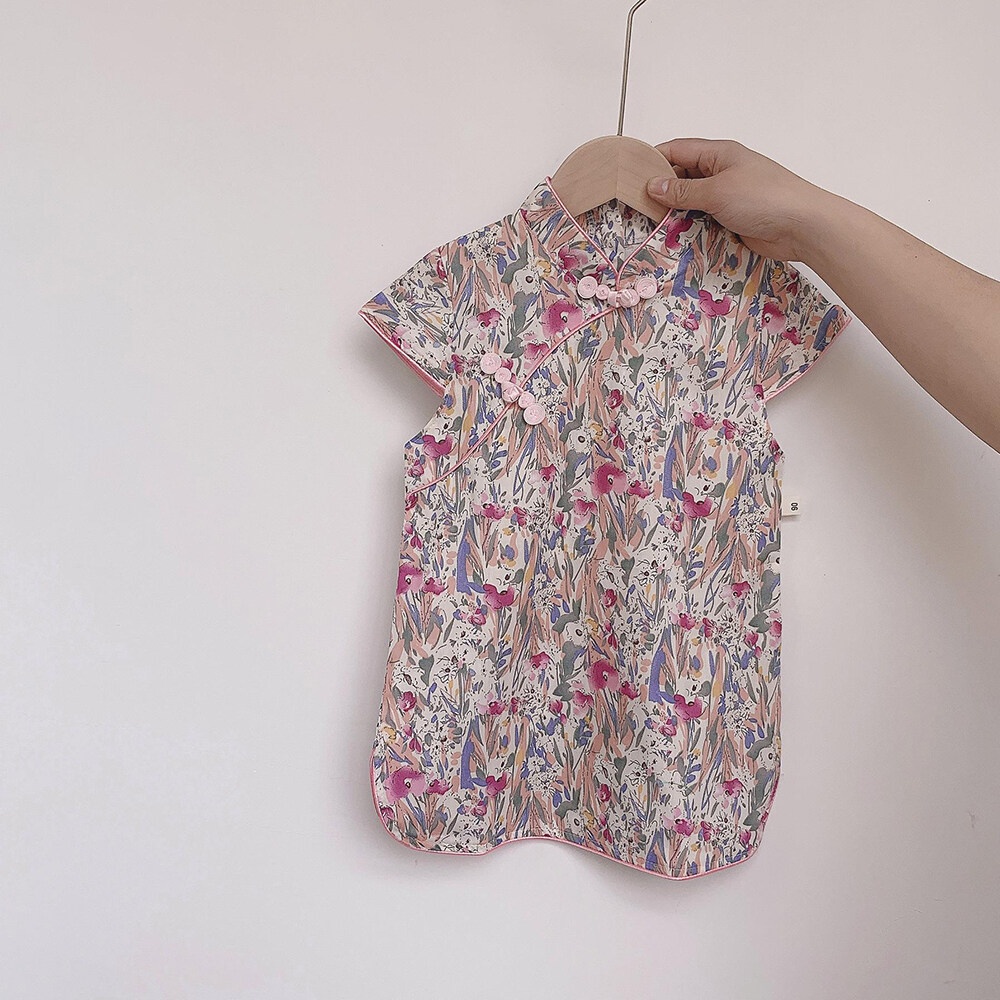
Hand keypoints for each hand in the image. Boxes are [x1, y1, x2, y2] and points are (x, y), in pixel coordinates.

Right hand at [647, 138, 833, 262]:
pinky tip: (675, 238)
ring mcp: (727, 197)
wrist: (802, 226)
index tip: (631, 174)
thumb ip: (683, 190)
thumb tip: (654, 185)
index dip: (654, 159)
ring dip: (676, 213)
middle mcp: (722, 173)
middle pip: (682, 177)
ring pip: (691, 202)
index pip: (678, 150)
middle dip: (662, 190)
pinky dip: (690, 228)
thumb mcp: (717, 191)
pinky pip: (703, 221)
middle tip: (637, 205)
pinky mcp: (731, 220)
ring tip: (652, 225)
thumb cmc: (765, 197)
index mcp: (719, 154)